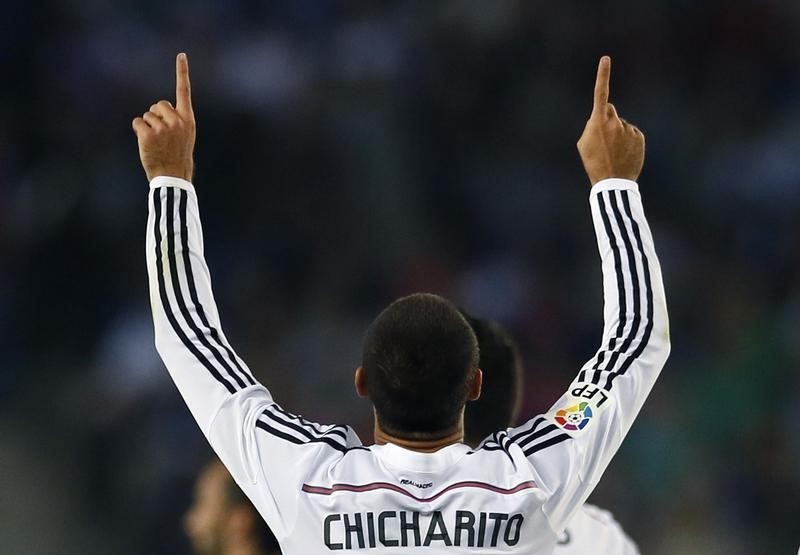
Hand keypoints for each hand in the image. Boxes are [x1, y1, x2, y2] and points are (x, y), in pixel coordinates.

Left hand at [132, 53, 195, 181]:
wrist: (173, 176)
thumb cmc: (178, 157)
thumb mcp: (185, 136)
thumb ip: (176, 120)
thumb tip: (159, 109)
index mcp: (188, 119)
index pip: (184, 91)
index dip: (182, 72)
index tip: (181, 55)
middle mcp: (177, 121)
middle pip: (158, 104)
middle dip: (156, 115)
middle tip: (161, 135)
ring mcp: (163, 127)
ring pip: (147, 115)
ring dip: (147, 126)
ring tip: (156, 142)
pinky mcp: (149, 134)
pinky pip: (137, 123)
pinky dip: (138, 131)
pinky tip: (146, 143)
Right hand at [576, 56, 644, 185]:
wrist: (612, 181)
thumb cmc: (593, 162)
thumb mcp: (583, 143)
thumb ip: (591, 125)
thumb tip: (600, 118)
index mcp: (598, 121)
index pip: (600, 93)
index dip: (602, 75)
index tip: (605, 59)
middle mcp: (615, 121)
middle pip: (610, 111)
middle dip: (606, 120)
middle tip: (602, 141)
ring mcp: (629, 129)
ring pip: (621, 124)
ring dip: (617, 133)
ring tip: (613, 152)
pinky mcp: (639, 137)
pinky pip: (632, 133)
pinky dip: (628, 141)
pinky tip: (623, 154)